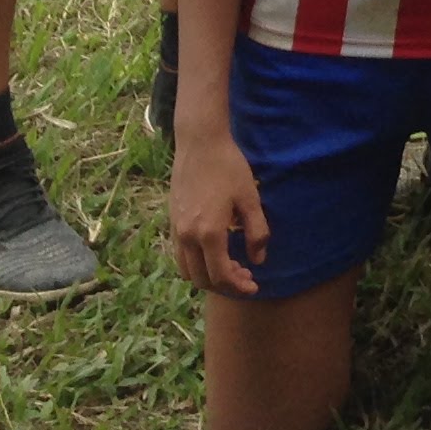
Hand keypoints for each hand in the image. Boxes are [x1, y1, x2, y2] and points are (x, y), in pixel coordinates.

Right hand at [169, 128, 269, 296]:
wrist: (199, 143)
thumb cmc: (229, 167)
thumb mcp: (250, 198)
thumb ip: (257, 231)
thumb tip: (259, 259)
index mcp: (209, 233)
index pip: (221, 275)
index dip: (239, 286)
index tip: (254, 285)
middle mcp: (187, 237)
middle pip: (202, 279)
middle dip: (225, 284)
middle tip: (246, 276)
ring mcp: (176, 230)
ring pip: (187, 270)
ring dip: (208, 276)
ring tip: (231, 266)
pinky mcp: (171, 222)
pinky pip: (180, 255)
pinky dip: (196, 263)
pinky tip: (214, 250)